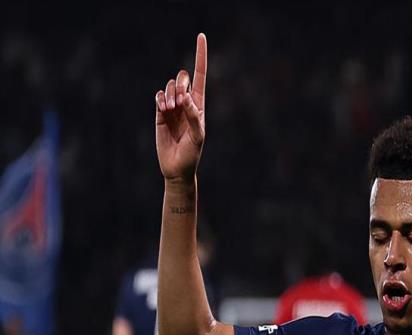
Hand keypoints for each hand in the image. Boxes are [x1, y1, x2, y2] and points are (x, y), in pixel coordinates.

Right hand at [155, 33, 206, 183]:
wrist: (176, 168)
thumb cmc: (192, 154)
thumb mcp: (198, 136)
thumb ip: (194, 116)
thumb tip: (186, 98)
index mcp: (199, 106)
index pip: (201, 76)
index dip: (201, 56)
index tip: (201, 36)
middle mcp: (186, 103)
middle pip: (183, 78)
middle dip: (181, 84)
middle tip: (180, 102)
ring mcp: (172, 108)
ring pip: (169, 86)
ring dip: (170, 94)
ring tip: (170, 109)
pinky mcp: (160, 114)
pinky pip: (158, 96)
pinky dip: (160, 98)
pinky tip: (163, 109)